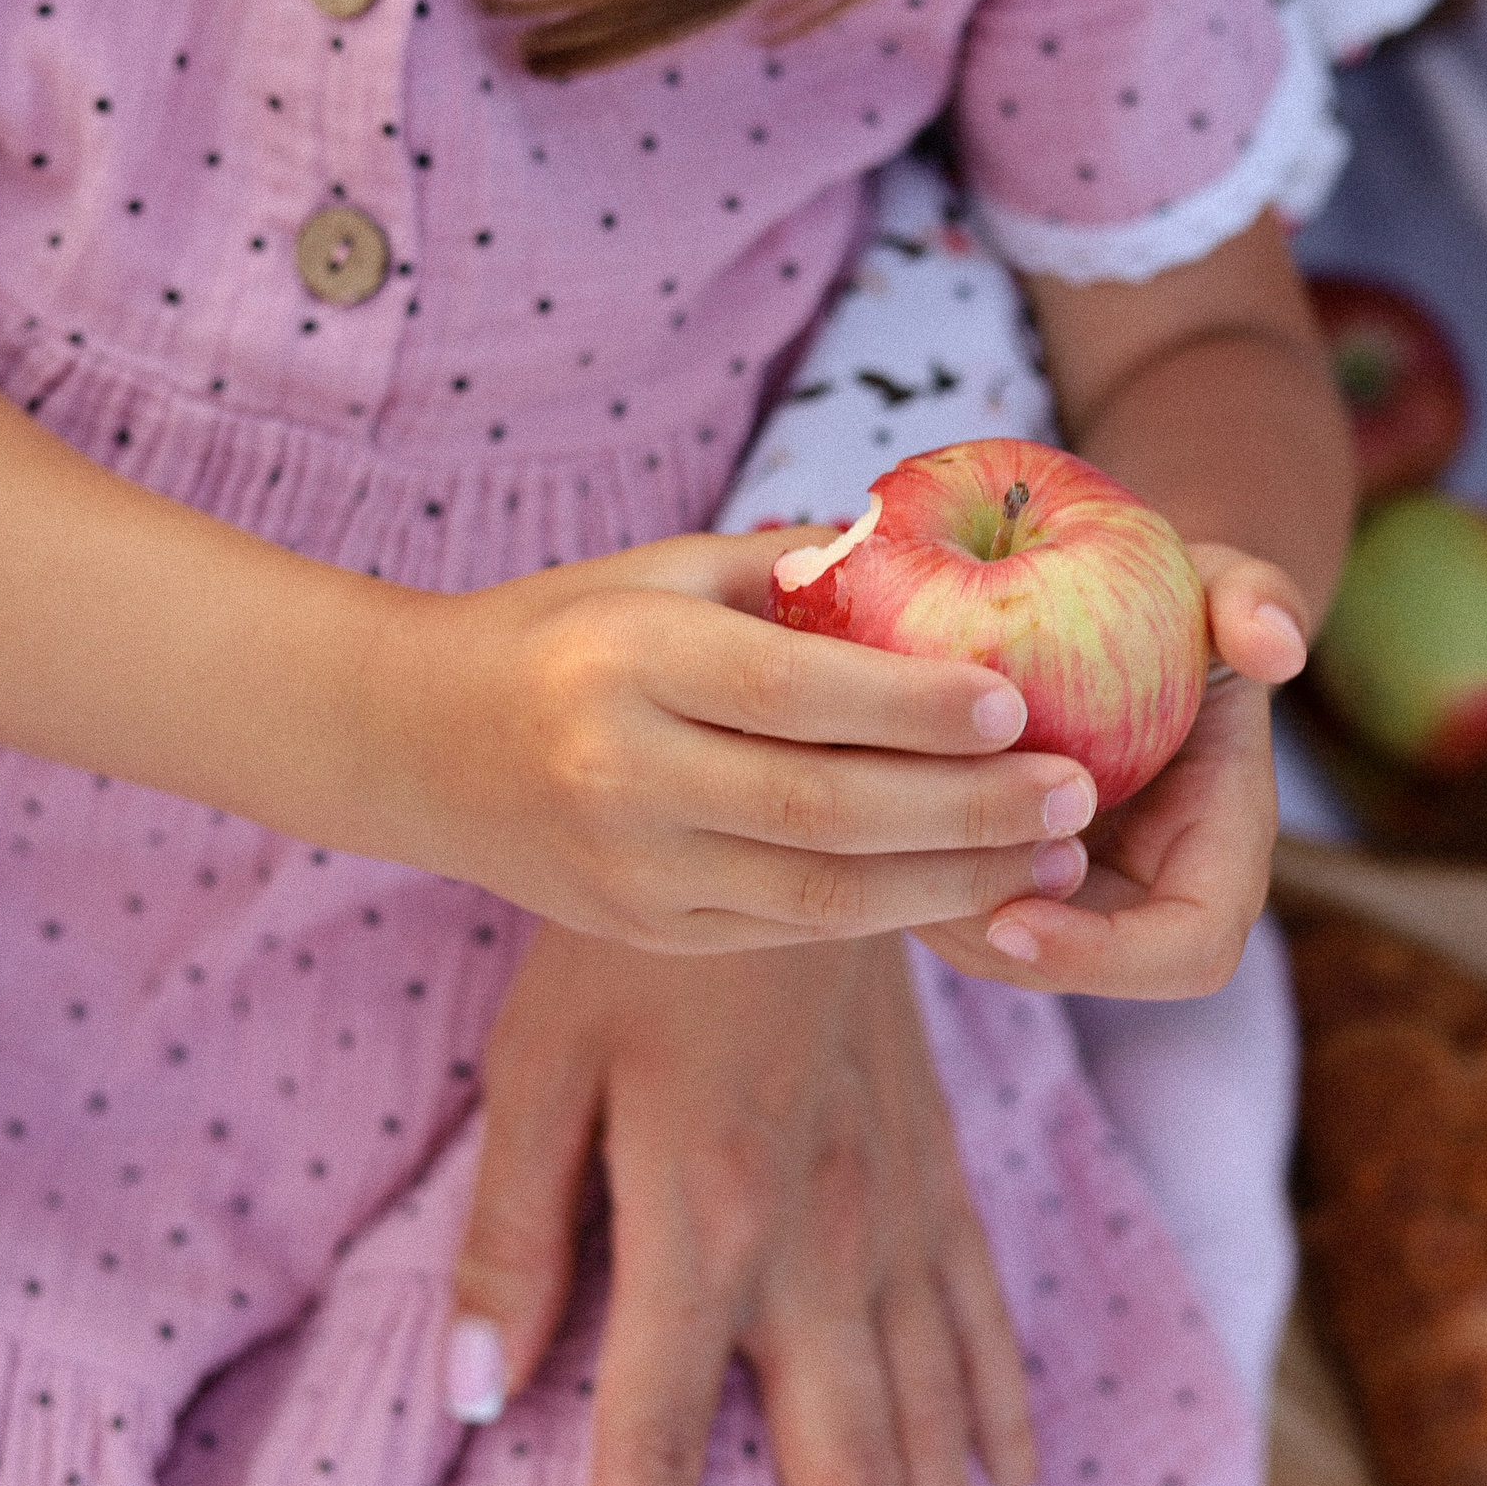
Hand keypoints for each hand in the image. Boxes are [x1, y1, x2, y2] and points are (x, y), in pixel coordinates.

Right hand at [362, 528, 1096, 952]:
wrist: (411, 741)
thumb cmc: (564, 628)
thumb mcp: (657, 570)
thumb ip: (791, 570)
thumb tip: (940, 553)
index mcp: (628, 664)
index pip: (794, 695)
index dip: (912, 710)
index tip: (1019, 705)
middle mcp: (621, 778)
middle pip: (824, 812)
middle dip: (967, 811)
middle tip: (1075, 792)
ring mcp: (630, 874)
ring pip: (820, 896)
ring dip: (953, 882)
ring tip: (1053, 858)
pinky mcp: (643, 932)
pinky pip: (788, 929)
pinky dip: (889, 910)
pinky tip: (971, 885)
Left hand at [446, 924, 1042, 1485]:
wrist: (808, 810)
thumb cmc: (645, 942)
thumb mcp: (543, 1065)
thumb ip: (511, 1233)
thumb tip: (469, 1392)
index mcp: (699, 1220)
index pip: (648, 1442)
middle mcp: (815, 1245)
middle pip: (838, 1468)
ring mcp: (896, 1219)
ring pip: (931, 1422)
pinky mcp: (938, 1181)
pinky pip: (987, 1327)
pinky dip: (1004, 1429)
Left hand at [914, 542, 1306, 999]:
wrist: (1101, 615)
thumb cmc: (1166, 596)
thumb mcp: (1209, 579)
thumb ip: (1253, 594)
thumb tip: (1280, 645)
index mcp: (1220, 849)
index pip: (1188, 949)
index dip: (1104, 956)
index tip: (1012, 919)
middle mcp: (1149, 895)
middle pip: (1067, 968)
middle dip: (983, 932)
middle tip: (903, 869)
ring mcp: (1075, 897)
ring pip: (992, 950)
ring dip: (930, 901)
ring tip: (872, 826)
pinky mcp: (1007, 877)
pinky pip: (950, 905)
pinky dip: (905, 870)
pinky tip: (862, 803)